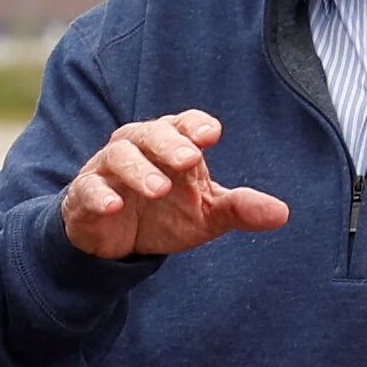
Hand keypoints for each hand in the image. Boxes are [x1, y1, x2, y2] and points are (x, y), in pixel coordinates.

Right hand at [58, 111, 292, 260]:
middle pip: (149, 133)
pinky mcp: (83, 197)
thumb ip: (239, 209)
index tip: (212, 135)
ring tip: (159, 189)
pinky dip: (99, 194)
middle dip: (169, 143)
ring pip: (118, 156)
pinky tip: (115, 205)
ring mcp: (107, 171)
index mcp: (170, 145)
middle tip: (191, 159)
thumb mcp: (206, 215)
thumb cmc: (165, 215)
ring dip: (139, 170)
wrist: (117, 243)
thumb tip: (282, 213)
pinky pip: (87, 189)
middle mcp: (137, 149)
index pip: (182, 124)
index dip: (195, 125)